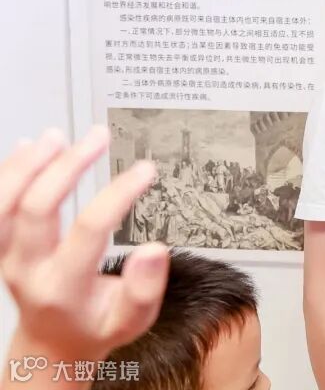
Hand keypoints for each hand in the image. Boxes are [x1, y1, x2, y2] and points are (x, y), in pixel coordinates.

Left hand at [0, 127, 168, 364]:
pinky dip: (8, 172)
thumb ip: (145, 289)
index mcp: (63, 287)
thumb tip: (154, 250)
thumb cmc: (94, 325)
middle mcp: (27, 269)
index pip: (89, 229)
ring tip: (57, 137)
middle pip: (36, 208)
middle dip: (68, 166)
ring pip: (3, 203)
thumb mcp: (131, 321)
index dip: (118, 194)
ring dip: (27, 165)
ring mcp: (7, 256)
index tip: (144, 170)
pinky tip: (28, 147)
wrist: (53, 342)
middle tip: (97, 138)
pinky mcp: (0, 245)